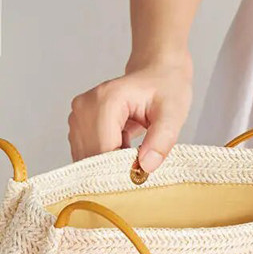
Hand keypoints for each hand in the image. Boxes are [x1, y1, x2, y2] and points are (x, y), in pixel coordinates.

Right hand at [68, 56, 192, 172]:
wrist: (157, 72)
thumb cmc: (166, 89)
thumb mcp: (174, 114)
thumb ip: (162, 140)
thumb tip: (146, 167)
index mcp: (106, 100)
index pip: (103, 149)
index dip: (121, 171)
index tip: (141, 181)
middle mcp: (84, 107)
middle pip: (91, 156)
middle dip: (115, 171)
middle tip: (141, 174)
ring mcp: (78, 116)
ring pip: (86, 158)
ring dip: (109, 167)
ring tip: (135, 159)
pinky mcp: (78, 125)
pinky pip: (87, 154)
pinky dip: (105, 161)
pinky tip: (126, 153)